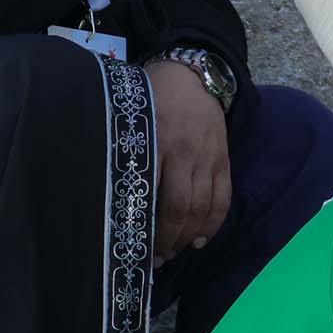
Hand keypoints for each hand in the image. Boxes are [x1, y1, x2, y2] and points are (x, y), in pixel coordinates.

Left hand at [145, 58, 230, 263]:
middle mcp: (185, 152)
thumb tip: (108, 193)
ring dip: (188, 236)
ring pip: (202, 208)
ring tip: (174, 251)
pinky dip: (213, 224)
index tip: (135, 245)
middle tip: (156, 257)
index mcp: (156, 142)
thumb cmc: (150, 98)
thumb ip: (125, 152)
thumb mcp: (130, 120)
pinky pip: (223, 199)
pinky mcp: (223, 160)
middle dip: (167, 240)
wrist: (192, 74)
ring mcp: (208, 157)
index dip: (146, 227)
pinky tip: (200, 239)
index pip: (152, 195)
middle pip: (180, 209)